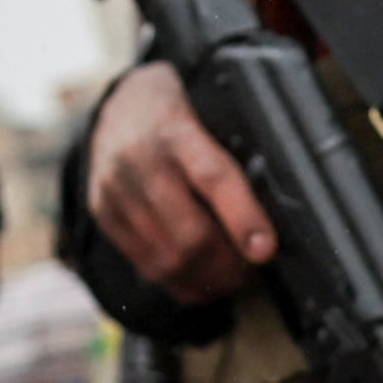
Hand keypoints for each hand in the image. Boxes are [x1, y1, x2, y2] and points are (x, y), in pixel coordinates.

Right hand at [90, 65, 272, 301]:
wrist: (120, 100)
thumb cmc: (181, 108)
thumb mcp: (210, 107)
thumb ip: (236, 149)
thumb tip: (279, 206)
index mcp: (175, 126)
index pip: (212, 176)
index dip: (242, 218)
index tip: (265, 250)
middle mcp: (139, 158)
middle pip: (189, 233)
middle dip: (228, 264)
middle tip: (253, 269)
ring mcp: (115, 188)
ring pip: (167, 258)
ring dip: (207, 280)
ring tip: (231, 279)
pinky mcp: (103, 211)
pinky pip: (144, 264)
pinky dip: (179, 281)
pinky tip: (200, 281)